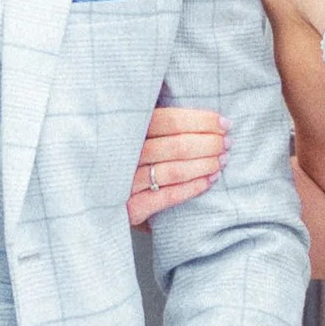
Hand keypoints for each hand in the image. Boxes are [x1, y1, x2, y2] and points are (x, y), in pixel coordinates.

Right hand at [129, 104, 227, 228]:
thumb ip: (159, 125)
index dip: (200, 121)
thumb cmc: (128, 163)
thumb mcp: (136, 137)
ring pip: (173, 171)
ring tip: (222, 161)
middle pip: (175, 145)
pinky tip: (209, 181)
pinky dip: (192, 188)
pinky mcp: (131, 209)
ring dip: (204, 164)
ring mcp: (126, 184)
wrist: (97, 204)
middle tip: (226, 144)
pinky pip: (167, 197)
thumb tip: (207, 116)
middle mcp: (125, 156)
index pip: (169, 120)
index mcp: (126, 131)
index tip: (223, 124)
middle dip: (208, 143)